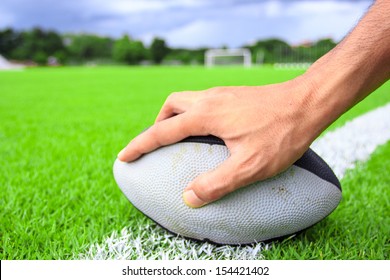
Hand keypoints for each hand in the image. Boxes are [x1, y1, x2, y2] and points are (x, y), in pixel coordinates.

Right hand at [118, 77, 323, 207]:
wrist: (309, 102)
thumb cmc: (282, 133)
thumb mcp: (250, 166)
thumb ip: (216, 183)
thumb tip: (188, 197)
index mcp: (206, 115)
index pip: (162, 131)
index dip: (140, 145)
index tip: (124, 155)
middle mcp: (210, 98)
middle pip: (171, 106)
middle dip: (158, 124)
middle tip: (157, 144)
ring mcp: (223, 94)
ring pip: (187, 100)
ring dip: (176, 117)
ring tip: (181, 138)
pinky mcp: (235, 95)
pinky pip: (204, 101)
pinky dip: (195, 114)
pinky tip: (210, 130)